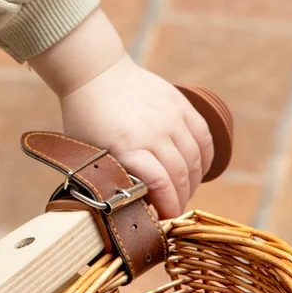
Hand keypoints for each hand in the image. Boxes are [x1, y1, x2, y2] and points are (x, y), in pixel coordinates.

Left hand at [30, 8, 213, 218]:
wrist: (96, 73)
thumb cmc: (87, 119)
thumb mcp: (90, 151)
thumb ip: (110, 177)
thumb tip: (128, 207)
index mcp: (126, 146)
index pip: (159, 184)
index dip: (167, 207)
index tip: (165, 219)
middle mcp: (152, 131)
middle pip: (179, 175)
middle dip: (181, 199)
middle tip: (174, 211)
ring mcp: (169, 116)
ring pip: (195, 158)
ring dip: (193, 182)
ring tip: (184, 193)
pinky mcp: (180, 104)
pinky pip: (203, 136)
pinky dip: (205, 158)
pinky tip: (197, 171)